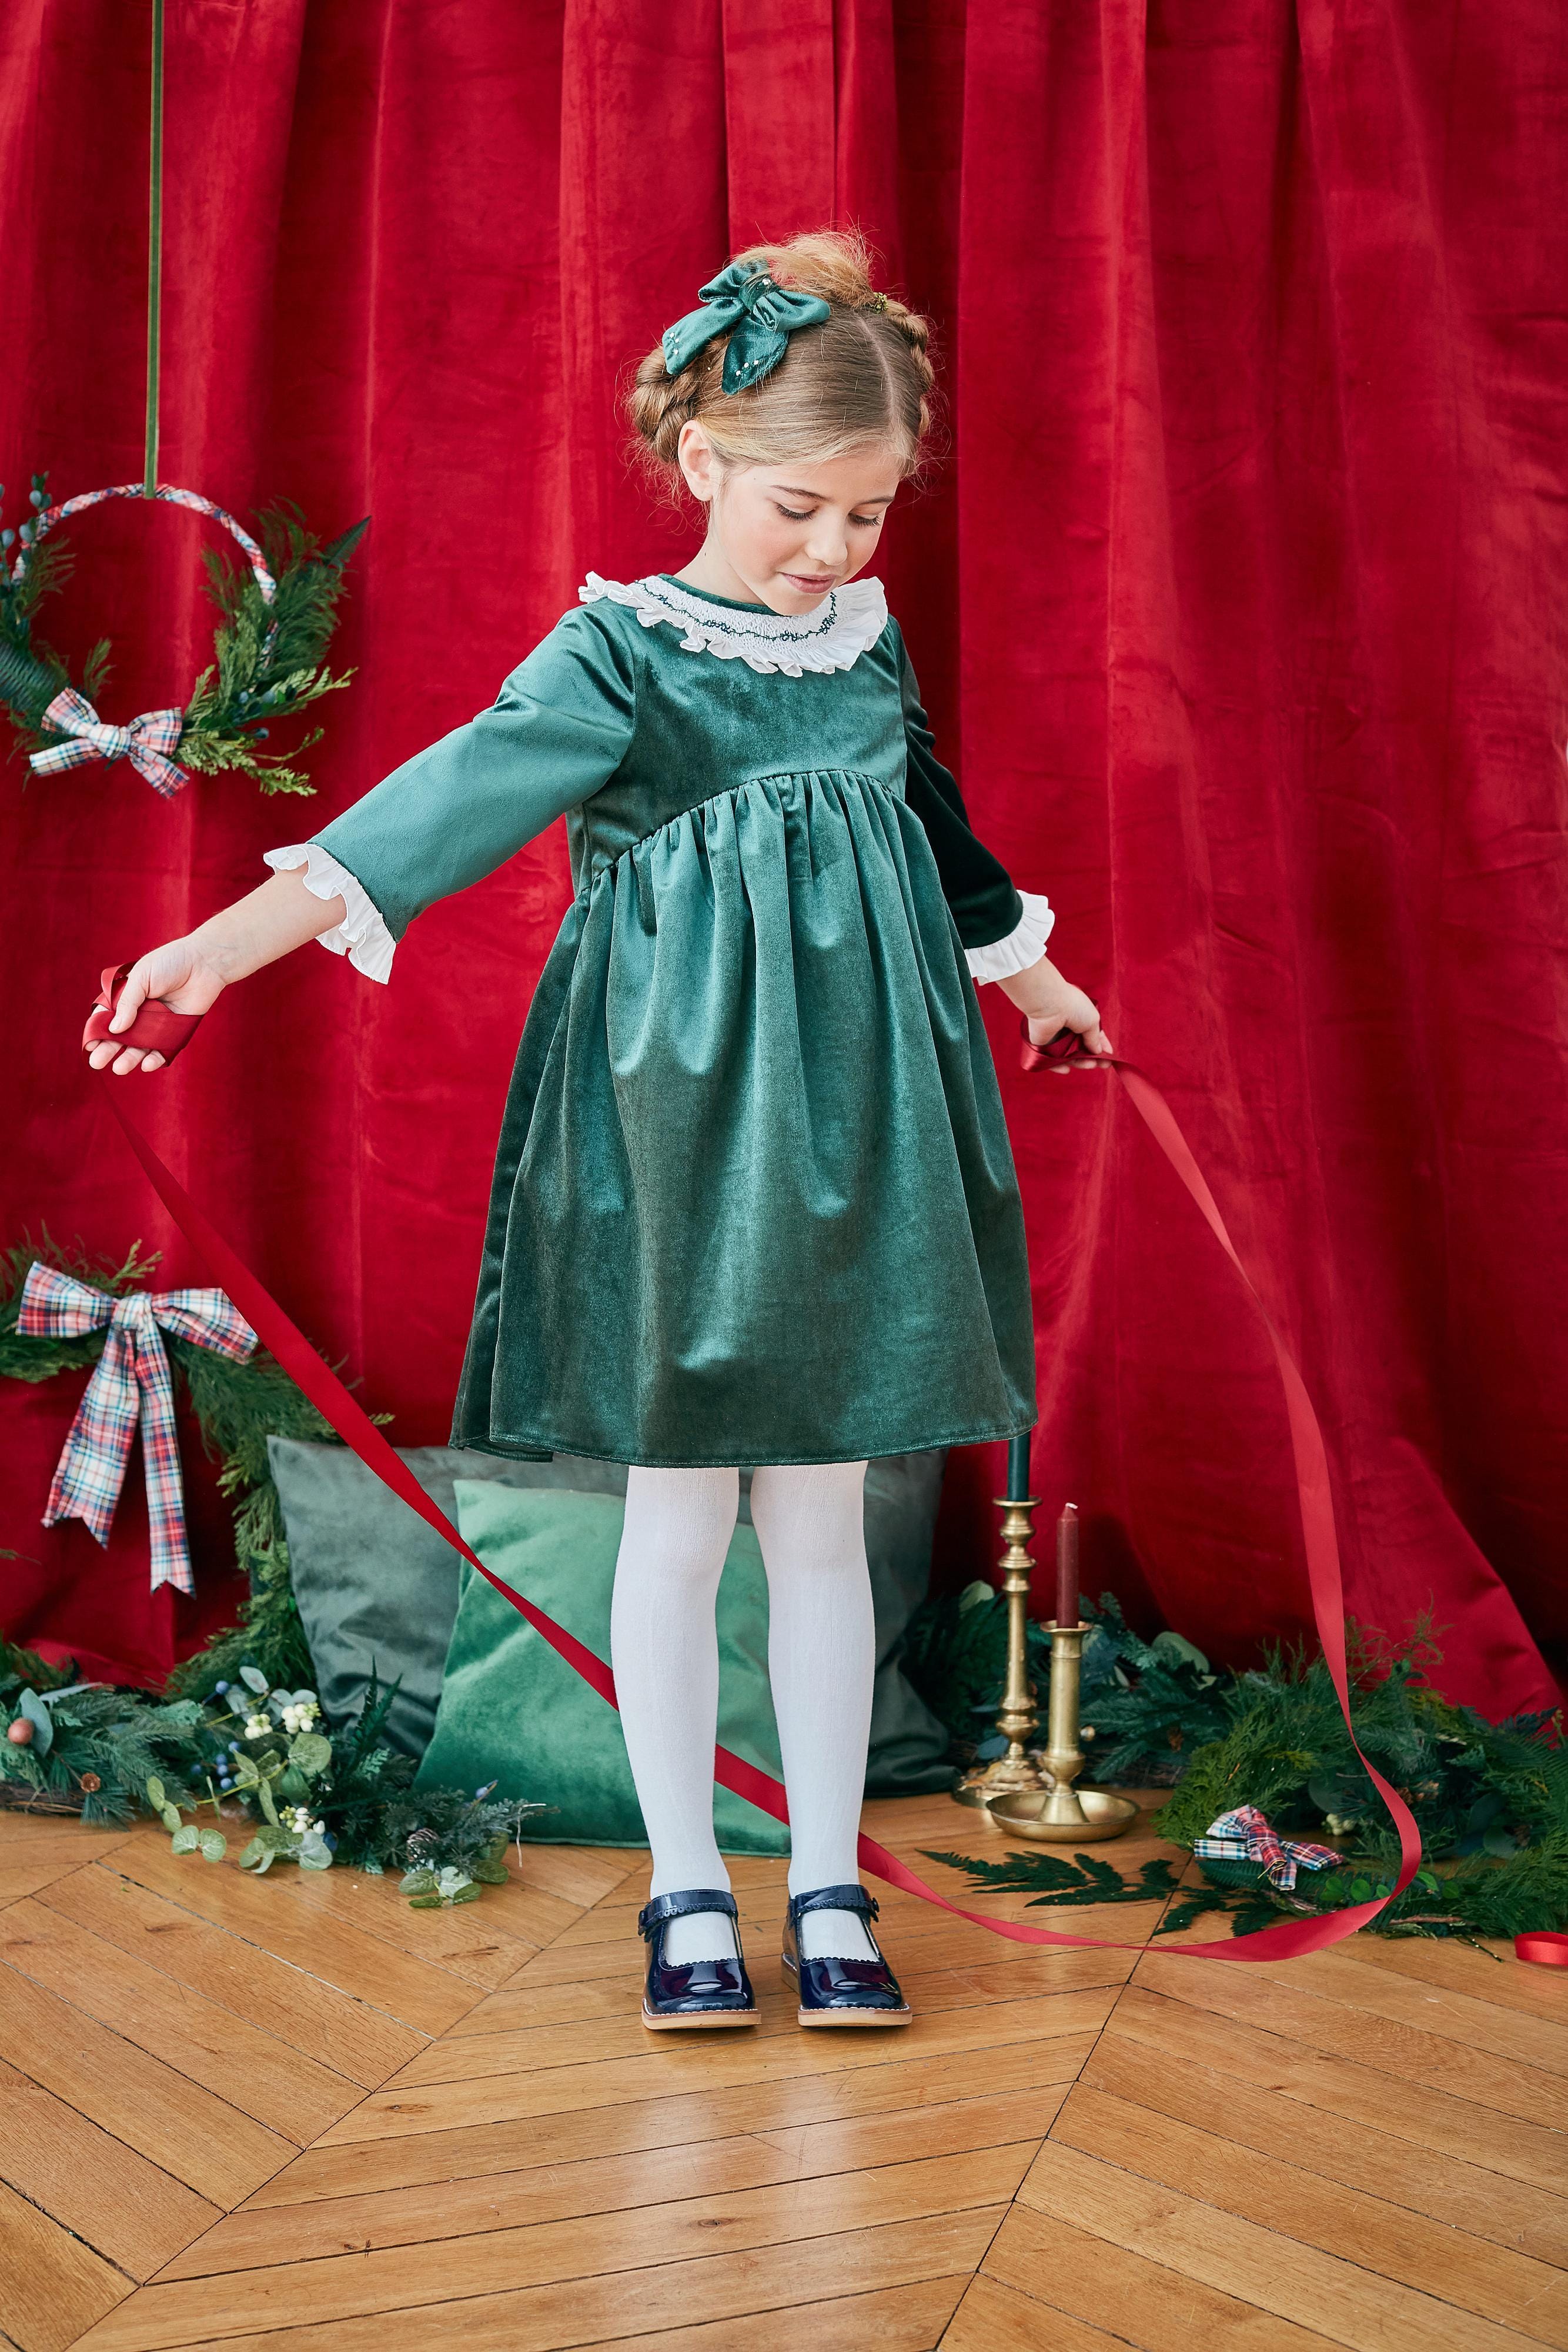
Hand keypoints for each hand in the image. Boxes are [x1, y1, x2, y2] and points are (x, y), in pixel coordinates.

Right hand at [87, 938, 226, 1075]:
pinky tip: (146, 1064)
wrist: (204, 963)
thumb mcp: (142, 978)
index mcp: (126, 998)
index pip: (106, 1019)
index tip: (89, 1045)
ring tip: (119, 1068)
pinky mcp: (175, 1032)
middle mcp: (139, 1014)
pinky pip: (163, 1051)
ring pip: (140, 1048)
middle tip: (97, 1063)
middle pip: (120, 1038)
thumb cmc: (170, 963)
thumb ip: (127, 1003)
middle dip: (108, 1050)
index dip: (97, 1032)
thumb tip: (114, 1029)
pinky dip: (155, 1059)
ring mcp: (157, 1025)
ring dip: (129, 1059)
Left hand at [995, 952, 1112, 1071]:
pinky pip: (1050, 1060)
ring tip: (1090, 1065)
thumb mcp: (1093, 1021)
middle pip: (1081, 1049)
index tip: (1110, 1056)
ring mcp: (1055, 1037)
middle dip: (1093, 1058)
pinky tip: (1066, 1069)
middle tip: (1103, 1065)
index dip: (1102, 1046)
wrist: (1049, 1004)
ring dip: (1079, 1063)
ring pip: (1068, 1056)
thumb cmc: (1073, 1007)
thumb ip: (1095, 1038)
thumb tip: (1097, 1051)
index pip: (1093, 1036)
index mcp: (1081, 1018)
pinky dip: (1057, 1066)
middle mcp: (1068, 1028)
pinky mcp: (1042, 1045)